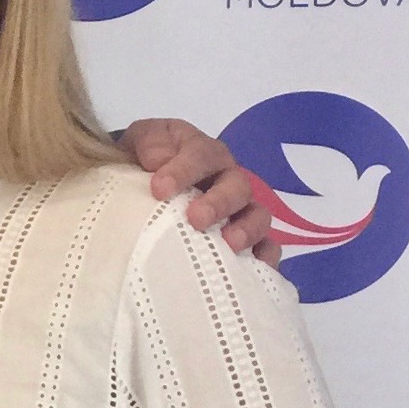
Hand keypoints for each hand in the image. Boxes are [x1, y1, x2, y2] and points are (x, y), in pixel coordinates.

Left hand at [120, 119, 278, 261]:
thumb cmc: (145, 158)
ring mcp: (240, 209)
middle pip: (236, 187)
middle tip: (196, 219)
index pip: (200, 155)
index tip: (159, 189)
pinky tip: (256, 269)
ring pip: (257, 215)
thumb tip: (157, 160)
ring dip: (247, 230)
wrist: (144, 176)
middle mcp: (228, 179)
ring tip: (229, 245)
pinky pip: (266, 245)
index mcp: (203, 153)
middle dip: (218, 203)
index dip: (183, 171)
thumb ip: (149, 143)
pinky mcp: (246, 237)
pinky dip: (266, 256)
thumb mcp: (141, 139)